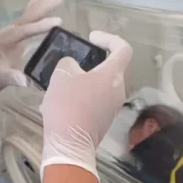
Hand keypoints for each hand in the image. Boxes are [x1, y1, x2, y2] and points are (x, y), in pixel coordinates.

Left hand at [0, 0, 64, 106]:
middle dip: (43, 5)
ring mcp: (9, 33)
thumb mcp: (0, 80)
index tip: (58, 21)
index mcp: (3, 42)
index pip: (24, 31)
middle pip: (27, 17)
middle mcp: (6, 33)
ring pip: (27, 15)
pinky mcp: (12, 36)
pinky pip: (24, 20)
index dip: (40, 26)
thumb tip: (25, 81)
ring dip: (40, 3)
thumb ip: (11, 78)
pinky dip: (32, 9)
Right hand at [39, 31, 132, 179]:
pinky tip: (59, 104)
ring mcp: (112, 108)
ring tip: (59, 86)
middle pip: (109, 69)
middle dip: (90, 64)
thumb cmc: (67, 105)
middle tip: (70, 64)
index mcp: (113, 75)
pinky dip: (80, 98)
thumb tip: (73, 68)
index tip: (92, 38)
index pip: (123, 49)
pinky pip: (94, 103)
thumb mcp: (61, 75)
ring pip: (99, 87)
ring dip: (82, 83)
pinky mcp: (103, 122)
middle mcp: (118, 91)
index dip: (109, 38)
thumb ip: (69, 63)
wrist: (69, 144)